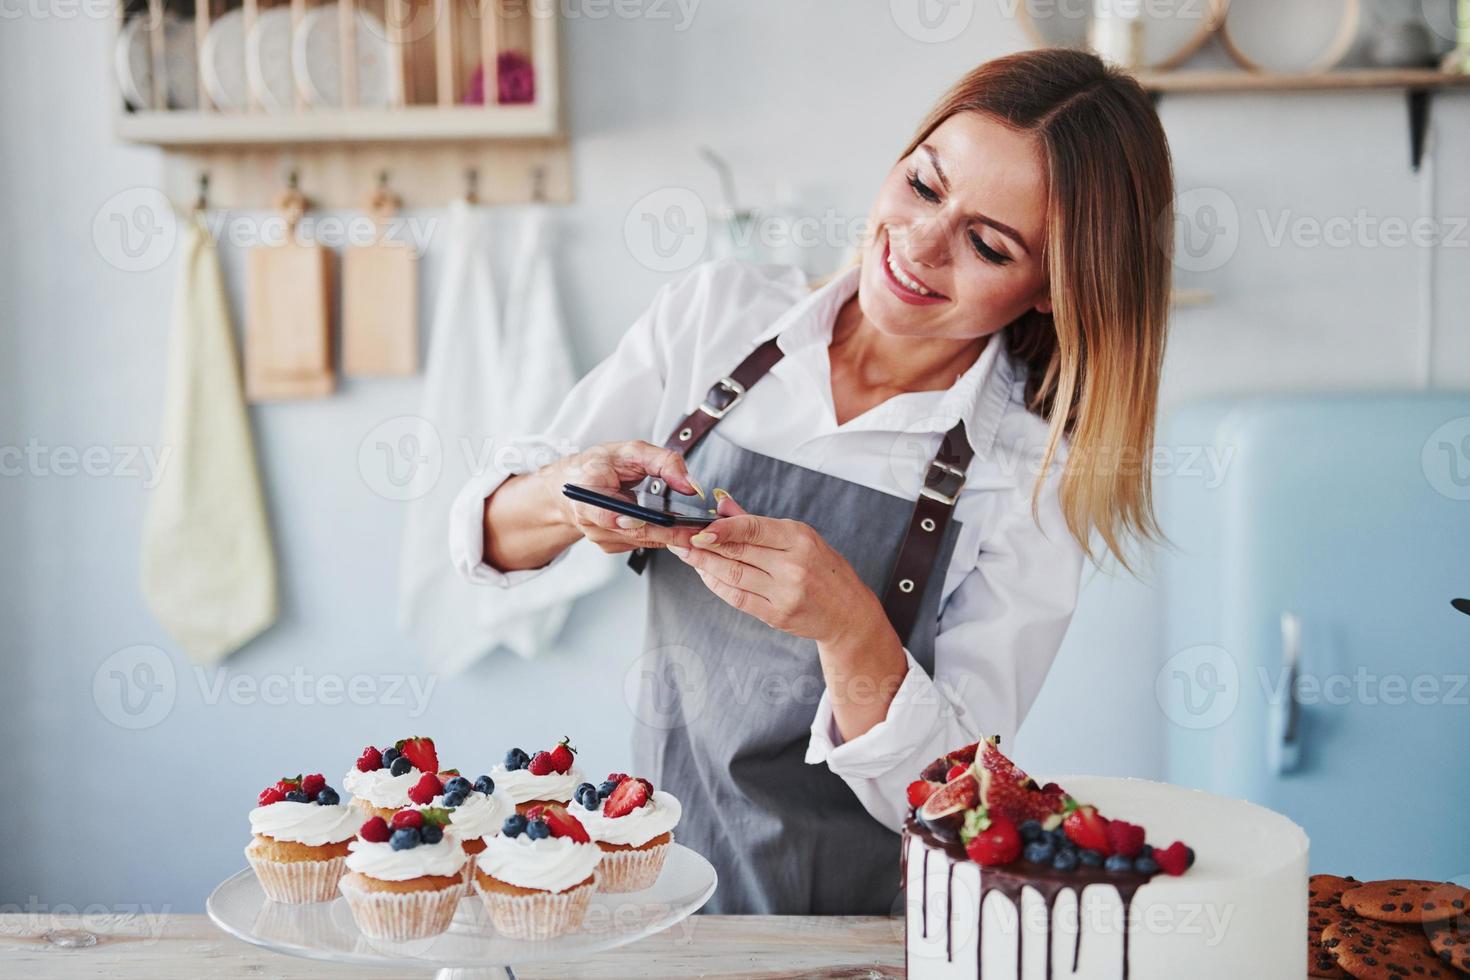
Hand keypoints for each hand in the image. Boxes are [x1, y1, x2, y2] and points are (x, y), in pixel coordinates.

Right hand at [546, 441, 703, 555]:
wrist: (577, 483)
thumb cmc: (602, 465)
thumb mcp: (632, 450)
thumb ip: (664, 461)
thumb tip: (690, 485)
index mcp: (587, 490)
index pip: (603, 513)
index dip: (624, 519)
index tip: (642, 520)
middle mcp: (589, 519)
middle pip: (633, 531)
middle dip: (668, 532)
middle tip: (697, 530)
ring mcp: (599, 536)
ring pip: (641, 540)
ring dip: (667, 535)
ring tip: (691, 525)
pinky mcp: (609, 545)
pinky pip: (640, 543)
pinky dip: (657, 535)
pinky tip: (668, 526)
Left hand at [667, 491, 886, 644]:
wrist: (848, 613)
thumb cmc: (825, 571)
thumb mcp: (801, 538)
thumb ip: (759, 524)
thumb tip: (722, 506)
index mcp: (800, 538)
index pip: (753, 528)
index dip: (720, 528)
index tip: (695, 527)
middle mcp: (793, 565)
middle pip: (738, 551)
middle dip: (702, 543)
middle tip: (677, 536)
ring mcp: (785, 592)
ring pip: (733, 574)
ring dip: (703, 564)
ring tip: (683, 552)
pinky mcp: (777, 615)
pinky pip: (738, 597)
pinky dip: (716, 584)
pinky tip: (703, 573)